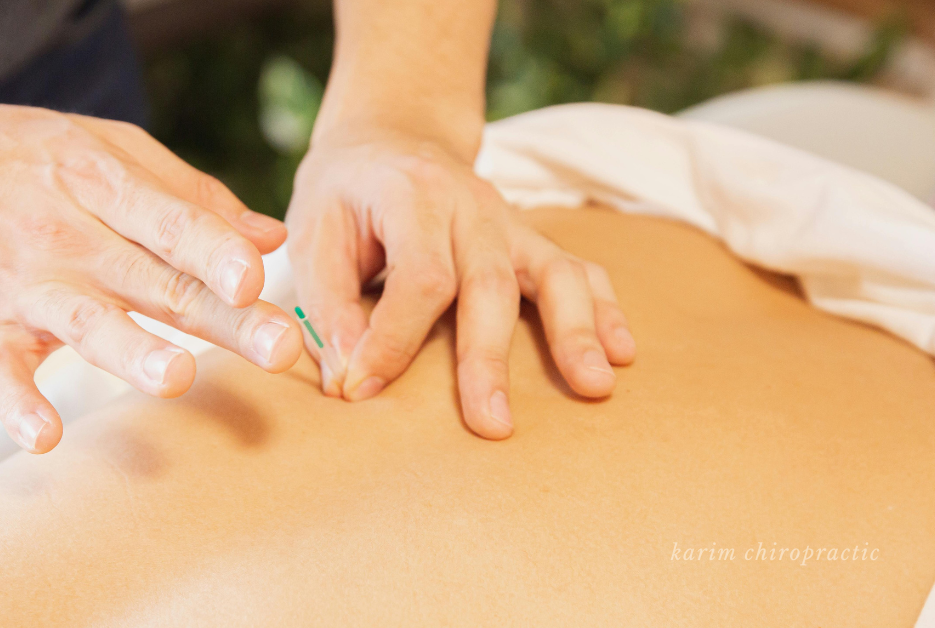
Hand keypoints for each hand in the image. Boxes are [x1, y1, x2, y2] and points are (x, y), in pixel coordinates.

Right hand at [0, 102, 301, 452]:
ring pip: (84, 321)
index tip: (258, 275)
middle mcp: (64, 234)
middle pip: (154, 280)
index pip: (170, 220)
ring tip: (176, 376)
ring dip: (130, 350)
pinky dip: (16, 404)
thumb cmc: (15, 156)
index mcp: (99, 182)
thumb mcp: (99, 147)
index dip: (215, 248)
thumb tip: (270, 236)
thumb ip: (186, 193)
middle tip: (280, 347)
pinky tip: (43, 437)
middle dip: (220, 315)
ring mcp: (20, 285)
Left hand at [286, 129, 635, 438]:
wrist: (390, 135)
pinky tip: (621, 351)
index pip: (418, 276)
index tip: (362, 389)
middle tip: (492, 425)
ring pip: (553, 272)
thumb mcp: (312, 231)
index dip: (393, 339)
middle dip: (488, 359)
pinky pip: (578, 269)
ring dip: (575, 332)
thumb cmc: (344, 192)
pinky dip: (604, 309)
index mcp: (411, 195)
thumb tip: (349, 378)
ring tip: (594, 387)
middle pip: (489, 283)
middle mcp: (470, 205)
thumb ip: (327, 304)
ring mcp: (509, 220)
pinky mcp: (528, 238)